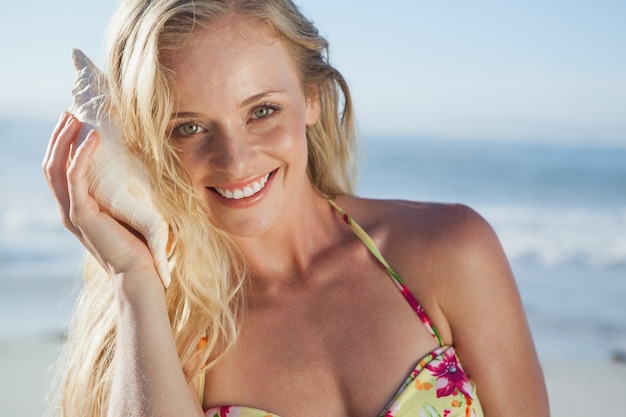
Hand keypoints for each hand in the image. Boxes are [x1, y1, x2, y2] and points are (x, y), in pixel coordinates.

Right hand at [42, 113, 159, 288]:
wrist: (139, 272)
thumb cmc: (139, 245)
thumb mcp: (126, 212)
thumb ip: (119, 194)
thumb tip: (135, 168)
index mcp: (77, 209)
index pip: (60, 170)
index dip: (63, 145)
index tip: (75, 123)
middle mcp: (68, 210)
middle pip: (51, 165)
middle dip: (59, 137)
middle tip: (70, 113)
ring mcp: (73, 213)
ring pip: (57, 168)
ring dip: (64, 140)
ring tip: (76, 118)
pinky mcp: (82, 215)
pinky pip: (75, 178)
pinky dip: (82, 155)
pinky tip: (94, 138)